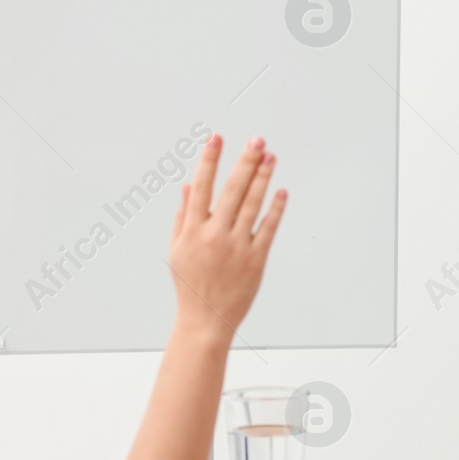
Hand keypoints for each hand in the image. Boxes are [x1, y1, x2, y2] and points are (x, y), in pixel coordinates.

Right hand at [168, 135, 286, 336]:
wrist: (205, 321)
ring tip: (270, 156)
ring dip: (262, 178)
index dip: (209, 160)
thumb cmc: (190, 284)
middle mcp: (214, 235)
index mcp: (192, 230)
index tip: (216, 138)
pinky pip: (268, 229)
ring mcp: (236, 247)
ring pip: (252, 205)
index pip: (201, 187)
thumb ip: (183, 216)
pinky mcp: (256, 260)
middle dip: (244, 162)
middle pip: (231, 190)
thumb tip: (188, 185)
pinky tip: (281, 191)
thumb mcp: (177, 249)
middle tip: (257, 140)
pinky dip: (275, 209)